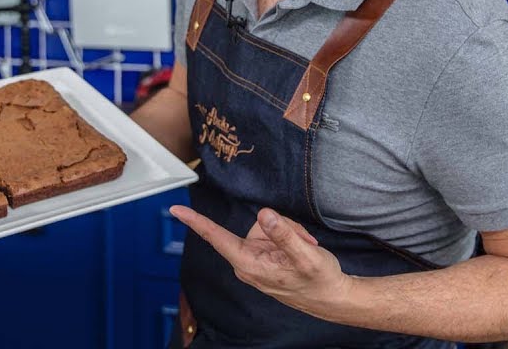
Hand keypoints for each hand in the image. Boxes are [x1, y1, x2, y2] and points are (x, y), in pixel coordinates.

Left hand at [169, 205, 354, 319]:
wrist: (331, 297)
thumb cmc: (318, 281)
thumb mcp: (305, 255)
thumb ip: (283, 234)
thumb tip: (265, 215)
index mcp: (249, 264)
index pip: (216, 238)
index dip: (195, 222)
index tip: (176, 209)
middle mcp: (247, 261)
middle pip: (257, 224)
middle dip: (281, 226)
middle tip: (302, 241)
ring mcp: (256, 257)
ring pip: (267, 225)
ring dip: (289, 231)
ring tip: (304, 247)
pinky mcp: (265, 254)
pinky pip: (273, 232)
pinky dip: (290, 236)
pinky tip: (301, 248)